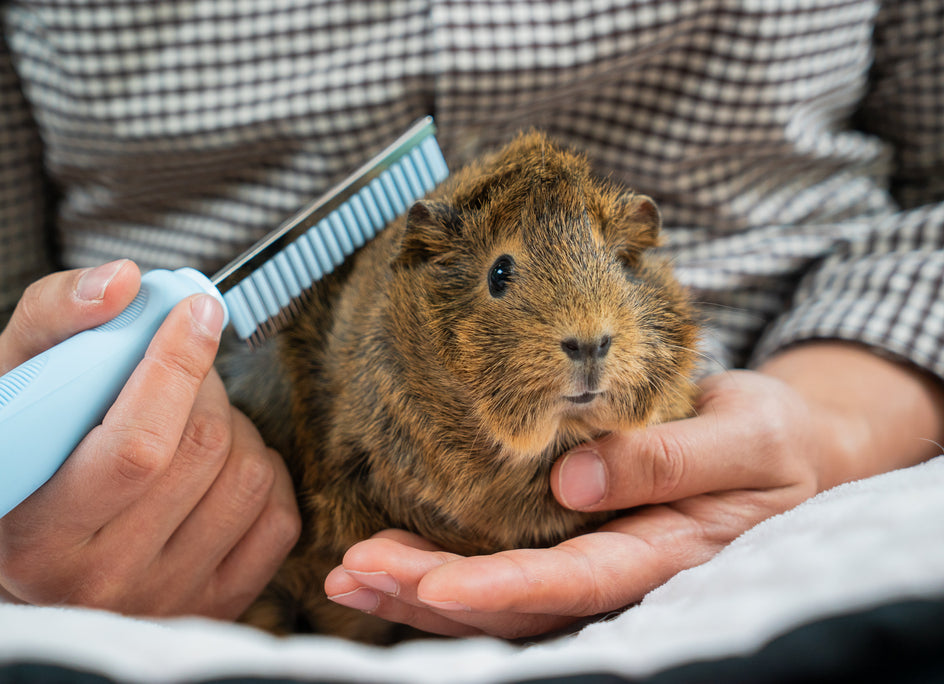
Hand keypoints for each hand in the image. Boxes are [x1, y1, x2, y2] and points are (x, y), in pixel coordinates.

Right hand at [0, 260, 299, 618]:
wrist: (47, 534)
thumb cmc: (28, 447)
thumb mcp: (15, 377)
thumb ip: (56, 315)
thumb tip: (125, 282)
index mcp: (39, 534)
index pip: (138, 448)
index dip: (176, 367)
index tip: (197, 311)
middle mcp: (103, 581)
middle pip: (202, 450)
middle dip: (203, 385)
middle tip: (181, 371)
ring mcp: (167, 597)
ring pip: (248, 476)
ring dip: (235, 425)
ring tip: (193, 420)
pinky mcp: (218, 601)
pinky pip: (278, 515)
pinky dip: (264, 470)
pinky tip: (222, 463)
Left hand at [326, 344, 943, 637]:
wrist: (783, 446)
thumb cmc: (773, 440)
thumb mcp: (745, 436)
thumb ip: (670, 458)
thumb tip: (572, 481)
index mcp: (667, 554)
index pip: (575, 584)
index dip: (502, 589)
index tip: (431, 584)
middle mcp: (621, 573)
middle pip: (516, 604)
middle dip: (433, 594)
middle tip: (356, 570)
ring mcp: (593, 563)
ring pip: (498, 600)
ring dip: (420, 590)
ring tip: (349, 572)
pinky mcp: (574, 543)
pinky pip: (502, 570)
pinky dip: (439, 569)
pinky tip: (386, 556)